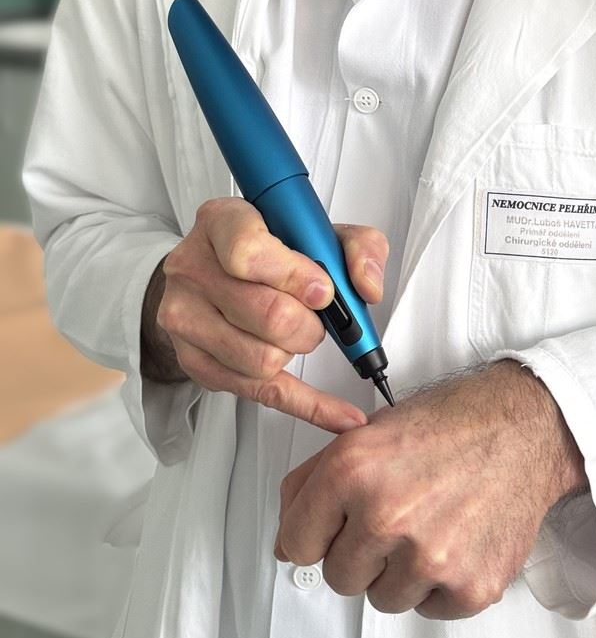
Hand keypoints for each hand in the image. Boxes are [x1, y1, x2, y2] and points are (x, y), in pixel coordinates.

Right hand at [151, 197, 386, 432]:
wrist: (211, 270)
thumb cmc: (266, 246)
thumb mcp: (315, 228)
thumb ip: (357, 245)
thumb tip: (366, 286)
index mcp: (220, 223)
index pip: (248, 253)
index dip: (295, 275)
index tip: (322, 288)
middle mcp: (194, 269)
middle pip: (265, 315)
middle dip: (309, 323)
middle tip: (318, 315)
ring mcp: (187, 319)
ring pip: (261, 359)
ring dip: (297, 352)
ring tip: (300, 332)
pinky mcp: (197, 362)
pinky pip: (261, 394)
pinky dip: (310, 406)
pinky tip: (341, 414)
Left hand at [274, 361, 587, 617]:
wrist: (524, 429)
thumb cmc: (449, 426)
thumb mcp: (366, 435)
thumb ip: (311, 485)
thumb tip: (285, 544)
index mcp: (351, 472)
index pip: (296, 545)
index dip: (319, 533)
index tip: (341, 523)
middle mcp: (387, 516)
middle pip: (340, 578)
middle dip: (362, 552)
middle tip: (399, 515)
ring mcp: (430, 557)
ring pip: (383, 599)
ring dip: (401, 572)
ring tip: (431, 524)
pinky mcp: (469, 586)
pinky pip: (430, 610)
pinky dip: (441, 584)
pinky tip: (458, 539)